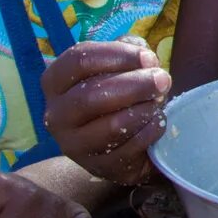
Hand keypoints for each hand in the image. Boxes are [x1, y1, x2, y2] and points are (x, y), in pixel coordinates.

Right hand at [42, 39, 170, 186]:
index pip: (78, 60)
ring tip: (159, 101)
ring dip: (143, 109)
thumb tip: (144, 55)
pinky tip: (158, 121)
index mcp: (54, 82)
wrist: (111, 144)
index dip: (117, 54)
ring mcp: (73, 145)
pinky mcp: (97, 166)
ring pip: (111, 125)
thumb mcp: (114, 66)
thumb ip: (126, 51)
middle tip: (163, 79)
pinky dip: (149, 132)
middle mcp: (56, 115)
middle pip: (92, 95)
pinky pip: (128, 148)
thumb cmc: (112, 94)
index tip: (148, 57)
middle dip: (135, 84)